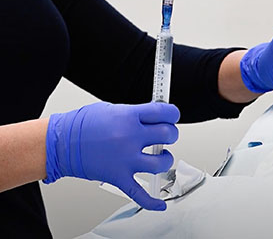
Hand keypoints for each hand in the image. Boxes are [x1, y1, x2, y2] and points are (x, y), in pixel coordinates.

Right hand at [44, 102, 179, 210]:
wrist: (59, 144)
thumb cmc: (80, 125)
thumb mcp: (111, 109)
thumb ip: (134, 114)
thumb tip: (152, 117)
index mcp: (128, 117)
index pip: (164, 112)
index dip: (172, 114)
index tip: (172, 116)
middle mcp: (129, 137)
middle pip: (168, 135)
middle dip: (171, 134)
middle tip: (167, 135)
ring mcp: (125, 159)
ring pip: (162, 163)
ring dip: (166, 160)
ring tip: (161, 157)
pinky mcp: (118, 177)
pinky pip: (140, 193)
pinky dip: (152, 201)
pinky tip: (161, 203)